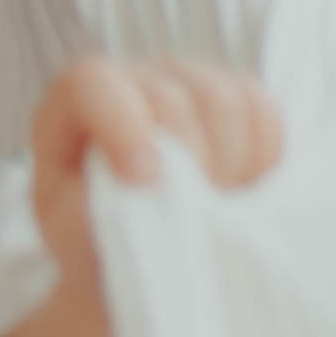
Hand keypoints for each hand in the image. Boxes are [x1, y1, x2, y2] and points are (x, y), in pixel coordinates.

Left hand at [29, 54, 284, 291]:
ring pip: (227, 102)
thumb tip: (149, 185)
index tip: (143, 182)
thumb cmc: (92, 242)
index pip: (94, 85)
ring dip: (229, 167)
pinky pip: (265, 114)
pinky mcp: (237, 102)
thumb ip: (94, 206)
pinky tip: (240, 194)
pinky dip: (262, 162)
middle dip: (187, 166)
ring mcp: (190, 84)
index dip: (123, 127)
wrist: (134, 257)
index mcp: (76, 105)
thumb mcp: (70, 233)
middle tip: (185, 219)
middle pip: (174, 99)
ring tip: (212, 209)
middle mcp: (134, 80)